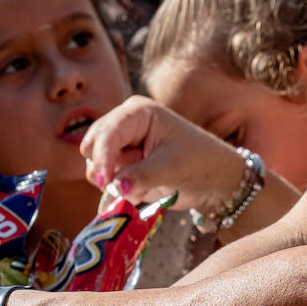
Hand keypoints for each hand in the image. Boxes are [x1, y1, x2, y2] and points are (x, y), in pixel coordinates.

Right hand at [81, 96, 244, 210]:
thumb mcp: (172, 166)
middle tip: (125, 184)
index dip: (103, 157)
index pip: (107, 132)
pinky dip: (118, 191)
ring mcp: (122, 147)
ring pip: (95, 166)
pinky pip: (106, 182)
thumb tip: (115, 186)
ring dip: (114, 182)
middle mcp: (125, 125)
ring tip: (145, 184)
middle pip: (92, 146)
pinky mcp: (123, 167)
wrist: (214, 180)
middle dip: (104, 168)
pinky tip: (142, 192)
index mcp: (138, 113)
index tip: (105, 181)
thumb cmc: (200, 162)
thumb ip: (140, 175)